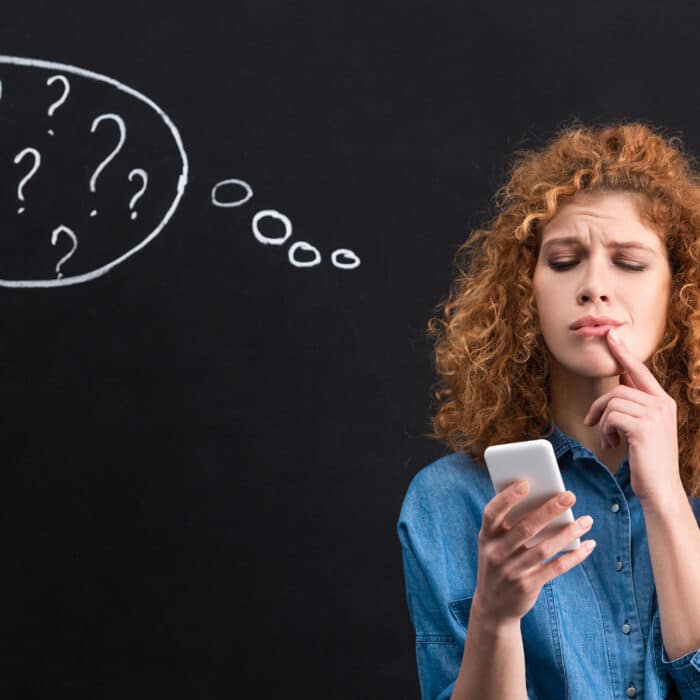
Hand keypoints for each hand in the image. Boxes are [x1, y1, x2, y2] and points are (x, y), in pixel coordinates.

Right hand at [474, 480, 595, 627]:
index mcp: (486, 537)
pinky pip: (555, 568)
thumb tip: (544, 502)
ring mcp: (511, 571)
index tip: (526, 483)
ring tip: (586, 520)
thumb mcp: (494, 545)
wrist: (492, 606)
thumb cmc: (498, 563)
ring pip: (544, 548)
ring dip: (568, 533)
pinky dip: (573, 556)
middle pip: (525, 528)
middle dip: (549, 510)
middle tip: (569, 496)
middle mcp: (496, 553)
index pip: (492, 513)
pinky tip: (587, 545)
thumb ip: (510, 527)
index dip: (507, 498)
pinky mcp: (527, 586)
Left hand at [582, 327, 682, 508]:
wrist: (660, 488)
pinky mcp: (643, 427)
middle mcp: (662, 404)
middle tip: (593, 424)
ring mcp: (654, 415)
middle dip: (600, 406)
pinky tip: (611, 444)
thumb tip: (618, 382)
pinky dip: (605, 430)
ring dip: (603, 422)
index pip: (640, 371)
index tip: (611, 336)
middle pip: (618, 389)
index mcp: (664, 402)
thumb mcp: (644, 428)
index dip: (623, 353)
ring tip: (608, 439)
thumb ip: (634, 406)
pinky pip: (611, 416)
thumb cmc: (648, 461)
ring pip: (612, 402)